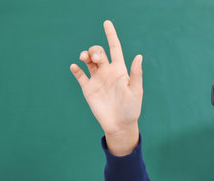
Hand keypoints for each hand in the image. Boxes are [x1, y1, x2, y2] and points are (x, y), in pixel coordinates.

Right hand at [70, 20, 142, 153]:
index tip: (107, 22)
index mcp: (120, 70)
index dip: (111, 35)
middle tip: (97, 60)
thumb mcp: (136, 91)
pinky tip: (75, 67)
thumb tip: (138, 56)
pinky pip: (80, 75)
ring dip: (85, 55)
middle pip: (98, 52)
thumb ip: (136, 74)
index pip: (114, 48)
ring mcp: (97, 80)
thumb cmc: (131, 109)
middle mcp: (107, 72)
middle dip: (95, 50)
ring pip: (88, 60)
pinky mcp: (88, 89)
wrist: (120, 125)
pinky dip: (76, 70)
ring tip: (84, 58)